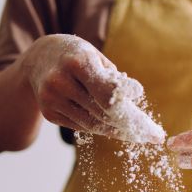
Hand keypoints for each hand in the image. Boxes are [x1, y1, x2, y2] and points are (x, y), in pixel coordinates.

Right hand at [20, 34, 162, 143]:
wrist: (39, 59)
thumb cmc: (78, 56)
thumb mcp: (96, 56)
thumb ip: (113, 79)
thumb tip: (132, 99)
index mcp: (77, 62)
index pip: (108, 93)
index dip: (129, 108)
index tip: (148, 121)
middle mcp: (61, 81)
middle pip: (103, 112)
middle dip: (130, 125)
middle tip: (153, 135)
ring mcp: (52, 99)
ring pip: (92, 124)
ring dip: (117, 130)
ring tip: (138, 135)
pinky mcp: (49, 113)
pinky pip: (81, 126)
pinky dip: (99, 127)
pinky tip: (113, 127)